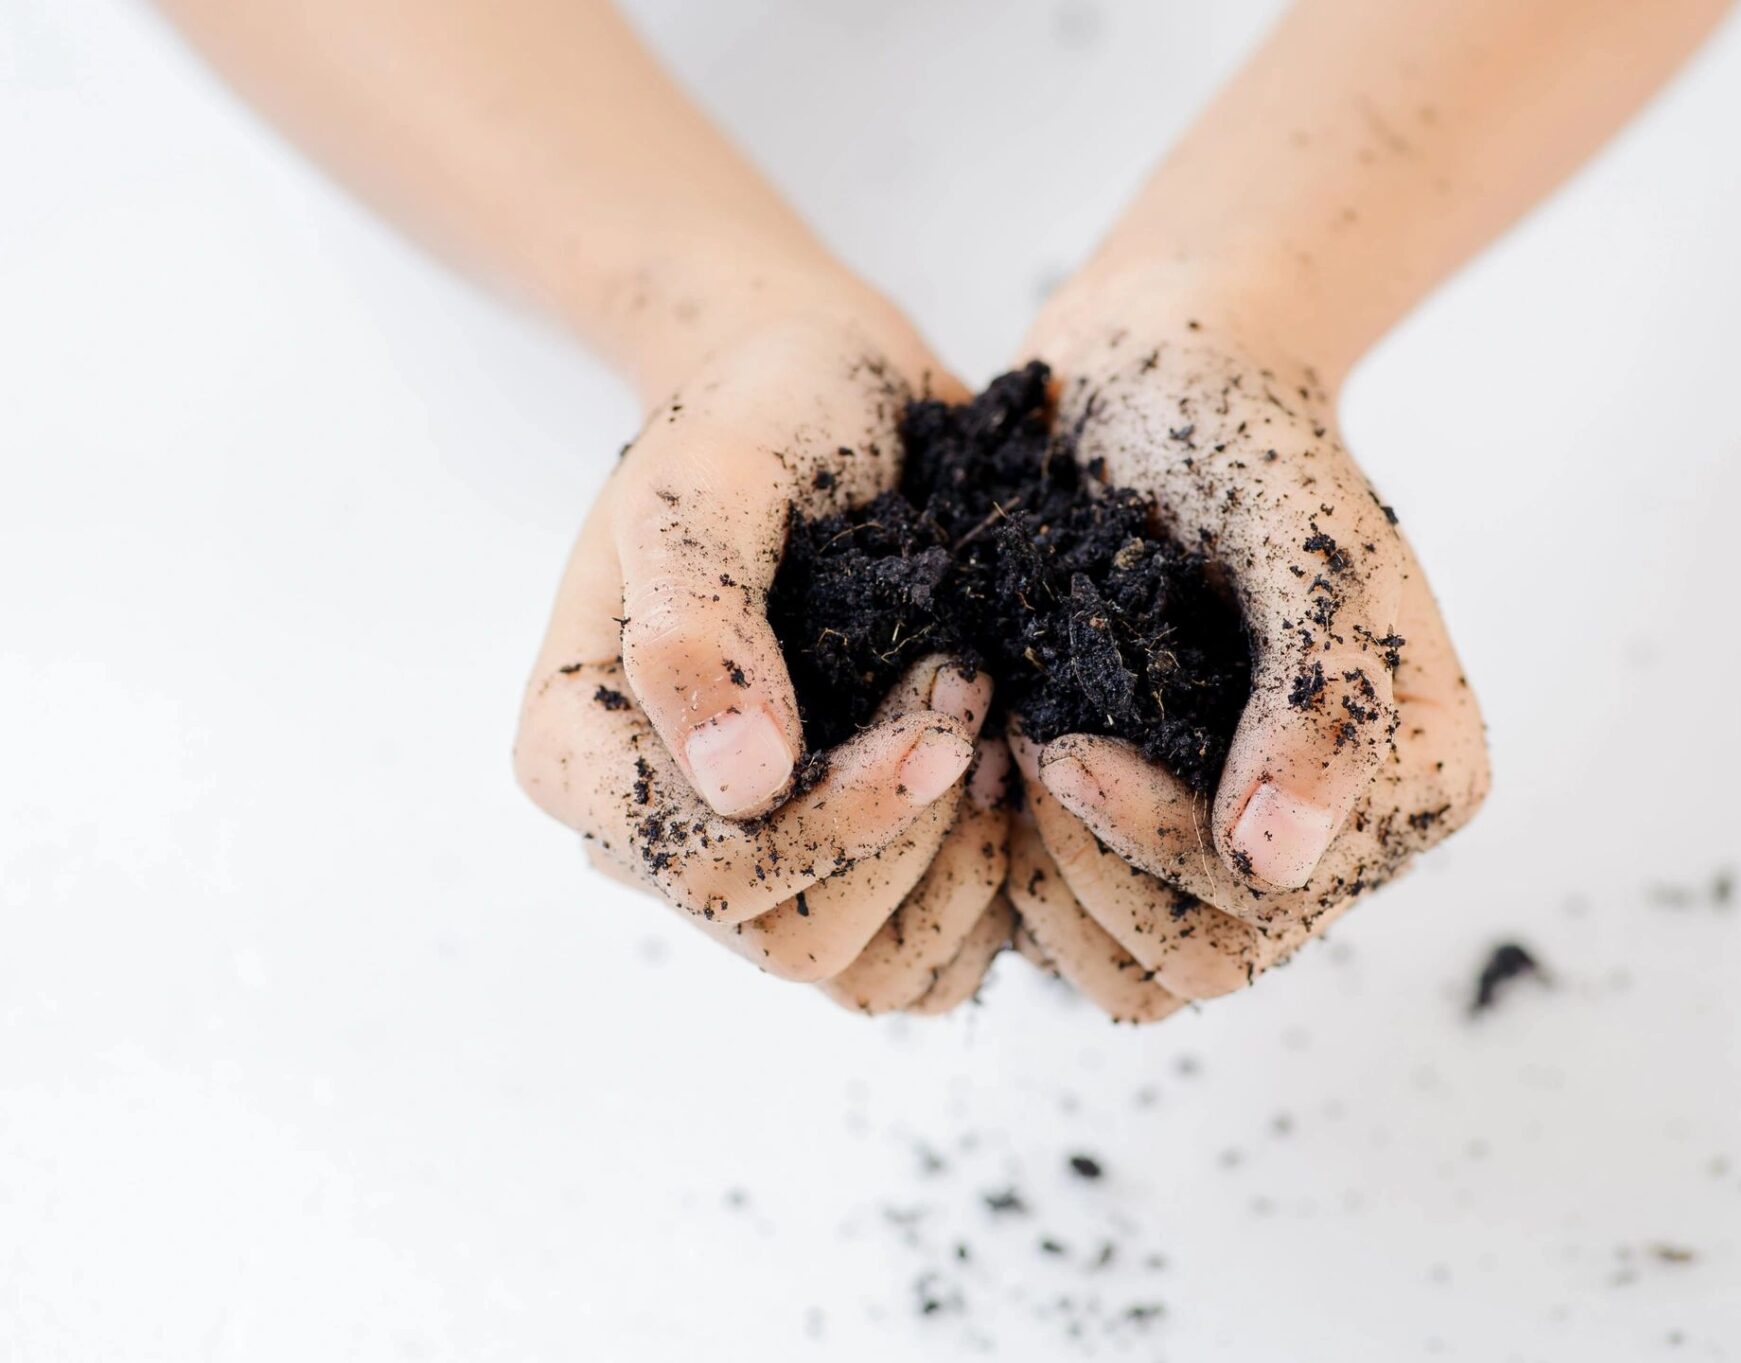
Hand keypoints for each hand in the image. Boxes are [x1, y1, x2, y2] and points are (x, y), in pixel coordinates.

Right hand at [515, 312, 1010, 1011]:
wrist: (826, 393)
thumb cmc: (755, 418)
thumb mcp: (709, 478)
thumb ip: (699, 618)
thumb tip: (738, 783)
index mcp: (580, 757)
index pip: (709, 876)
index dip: (841, 823)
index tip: (943, 704)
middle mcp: (653, 832)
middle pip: (795, 943)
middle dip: (911, 830)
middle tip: (969, 691)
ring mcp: (751, 859)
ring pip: (866, 972)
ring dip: (959, 867)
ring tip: (987, 730)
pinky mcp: (843, 864)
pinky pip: (925, 958)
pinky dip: (988, 889)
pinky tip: (1005, 777)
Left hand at [1000, 285, 1489, 1014]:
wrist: (1158, 375)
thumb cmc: (1235, 435)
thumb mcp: (1298, 541)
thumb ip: (1318, 697)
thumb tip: (1279, 862)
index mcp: (1415, 782)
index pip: (1266, 906)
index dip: (1150, 840)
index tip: (1059, 737)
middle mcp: (1340, 835)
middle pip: (1200, 959)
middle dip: (1088, 863)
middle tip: (1023, 740)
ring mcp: (1242, 841)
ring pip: (1132, 969)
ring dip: (1045, 879)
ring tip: (1005, 750)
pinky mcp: (1156, 833)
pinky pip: (1078, 930)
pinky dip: (1019, 869)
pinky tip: (991, 765)